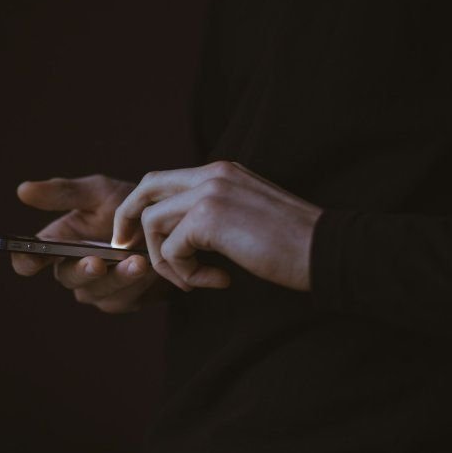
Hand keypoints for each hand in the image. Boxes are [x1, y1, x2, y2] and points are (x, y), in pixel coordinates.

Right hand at [11, 175, 165, 313]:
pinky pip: (123, 298)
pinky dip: (137, 283)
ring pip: (97, 291)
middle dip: (82, 271)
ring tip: (137, 261)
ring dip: (117, 278)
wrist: (169, 225)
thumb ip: (64, 193)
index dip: (26, 261)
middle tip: (97, 263)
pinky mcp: (122, 300)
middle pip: (66, 278)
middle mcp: (73, 268)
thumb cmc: (128, 205)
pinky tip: (150, 268)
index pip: (29, 259)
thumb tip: (22, 190)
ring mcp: (97, 288)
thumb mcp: (98, 192)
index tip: (31, 258)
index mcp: (58, 243)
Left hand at [111, 161, 322, 291]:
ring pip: (153, 222)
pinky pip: (172, 249)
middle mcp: (211, 174)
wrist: (326, 250)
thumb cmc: (292, 243)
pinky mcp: (209, 218)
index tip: (134, 235)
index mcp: (221, 171)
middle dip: (128, 219)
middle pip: (146, 188)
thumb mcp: (246, 215)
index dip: (141, 206)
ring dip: (165, 260)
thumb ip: (213, 214)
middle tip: (125, 248)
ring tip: (193, 280)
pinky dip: (185, 273)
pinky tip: (215, 281)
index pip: (163, 180)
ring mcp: (209, 192)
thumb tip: (178, 234)